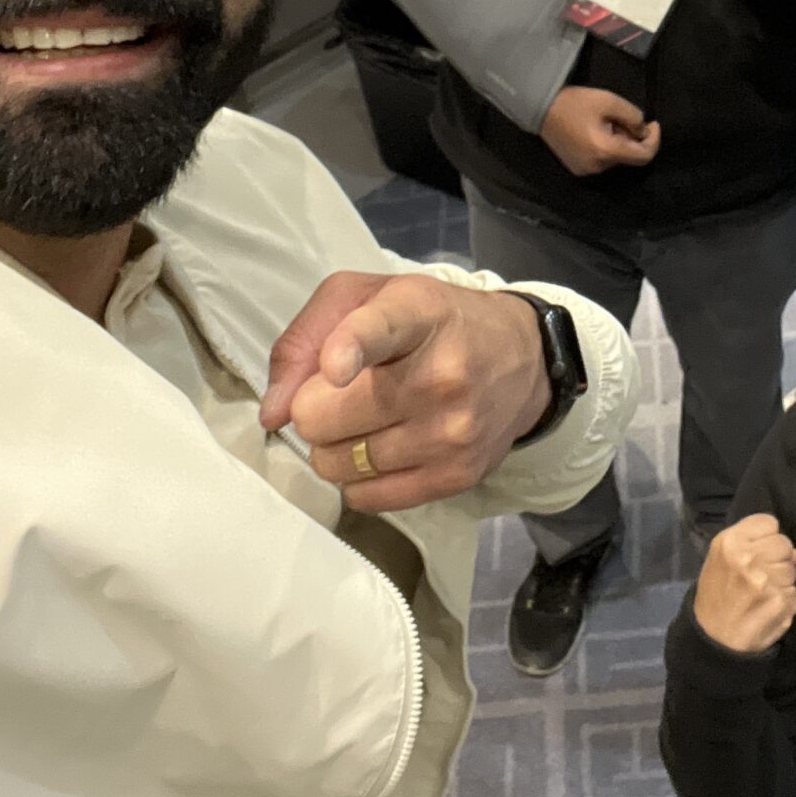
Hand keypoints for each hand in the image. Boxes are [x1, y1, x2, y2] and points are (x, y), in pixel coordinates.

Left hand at [260, 270, 551, 511]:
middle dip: (315, 410)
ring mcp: (452, 432)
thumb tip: (273, 412)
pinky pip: (365, 498)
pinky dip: (359, 479)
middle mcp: (441, 374)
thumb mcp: (368, 298)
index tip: (336, 366)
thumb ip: (306, 338)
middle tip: (340, 397)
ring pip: (337, 465)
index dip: (350, 348)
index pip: (379, 330)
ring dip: (336, 447)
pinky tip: (384, 449)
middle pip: (325, 418)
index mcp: (417, 314)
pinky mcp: (458, 476)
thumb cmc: (430, 322)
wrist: (522, 359)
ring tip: (367, 421)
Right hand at [541, 85, 660, 175]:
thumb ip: (633, 116)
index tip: (652, 123)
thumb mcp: (609, 101)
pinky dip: (607, 148)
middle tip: (623, 117)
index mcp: (606, 151)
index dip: (654, 140)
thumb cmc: (575, 103)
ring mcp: (586, 171)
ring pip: (615, 159)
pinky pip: (602, 161)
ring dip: (619, 142)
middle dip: (633, 137)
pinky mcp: (578, 169)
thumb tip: (643, 130)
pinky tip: (596, 131)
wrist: (541, 109)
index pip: (644, 156)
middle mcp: (598, 167)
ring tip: (607, 122)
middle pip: (629, 157)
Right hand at [693, 513, 795, 654]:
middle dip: (778, 559)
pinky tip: (768, 609)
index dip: (767, 538)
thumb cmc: (717, 595)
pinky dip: (785, 601)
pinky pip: (794, 592)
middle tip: (761, 577)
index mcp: (729, 542)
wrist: (713, 639)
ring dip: (783, 582)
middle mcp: (747, 557)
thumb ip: (752, 544)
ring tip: (762, 595)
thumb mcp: (721, 559)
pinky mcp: (779, 601)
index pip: (769, 523)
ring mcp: (765, 580)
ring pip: (792, 569)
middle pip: (784, 544)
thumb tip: (795, 552)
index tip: (759, 552)